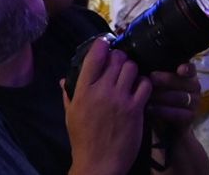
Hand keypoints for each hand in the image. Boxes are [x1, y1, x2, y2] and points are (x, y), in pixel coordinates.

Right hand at [64, 40, 151, 174]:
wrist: (99, 163)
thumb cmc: (83, 140)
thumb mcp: (70, 115)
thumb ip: (68, 93)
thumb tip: (63, 79)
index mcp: (83, 90)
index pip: (95, 56)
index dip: (102, 45)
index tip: (106, 45)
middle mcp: (101, 90)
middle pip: (116, 58)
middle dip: (119, 58)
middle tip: (120, 64)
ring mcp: (120, 99)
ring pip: (132, 67)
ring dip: (132, 69)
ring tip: (130, 76)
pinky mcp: (135, 109)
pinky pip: (145, 84)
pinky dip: (144, 83)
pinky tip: (140, 89)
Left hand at [146, 63, 200, 135]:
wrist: (167, 126)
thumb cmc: (160, 99)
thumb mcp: (158, 85)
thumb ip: (154, 75)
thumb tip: (140, 65)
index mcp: (188, 76)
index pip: (190, 69)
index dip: (186, 68)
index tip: (179, 69)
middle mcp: (194, 87)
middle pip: (182, 82)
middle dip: (165, 80)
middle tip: (150, 79)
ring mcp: (195, 103)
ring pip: (180, 98)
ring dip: (162, 96)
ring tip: (147, 96)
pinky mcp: (191, 117)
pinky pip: (177, 113)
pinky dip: (163, 111)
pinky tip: (150, 109)